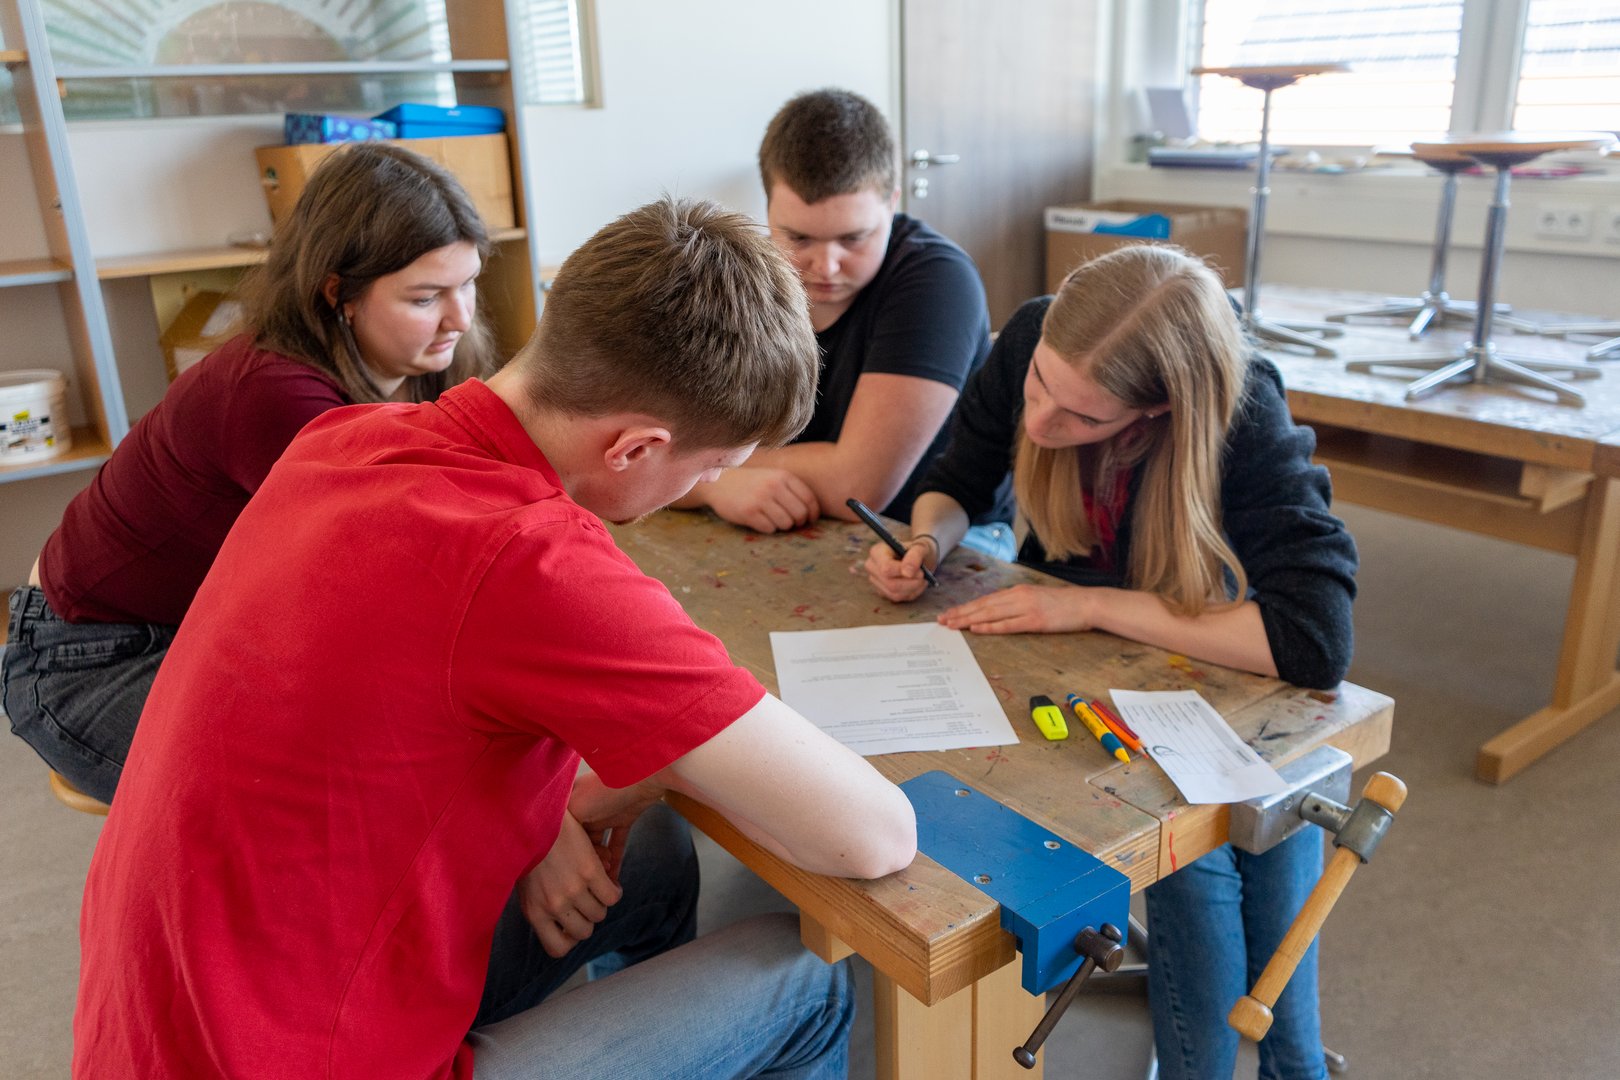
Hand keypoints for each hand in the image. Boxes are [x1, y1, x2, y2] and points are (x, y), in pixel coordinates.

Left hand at [519, 812, 623, 957]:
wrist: (535, 818)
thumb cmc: (530, 853)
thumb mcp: (527, 888)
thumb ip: (541, 909)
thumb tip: (561, 926)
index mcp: (534, 913)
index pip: (557, 949)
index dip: (570, 940)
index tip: (572, 925)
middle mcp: (554, 906)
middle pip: (584, 932)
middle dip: (588, 920)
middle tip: (587, 903)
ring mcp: (573, 890)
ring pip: (600, 914)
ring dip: (601, 904)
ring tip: (598, 890)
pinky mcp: (590, 872)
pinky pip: (612, 896)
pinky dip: (614, 891)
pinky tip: (610, 881)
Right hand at [567, 770, 663, 881]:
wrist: (642, 775)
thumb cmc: (606, 789)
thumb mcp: (575, 808)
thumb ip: (563, 827)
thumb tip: (547, 851)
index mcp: (569, 803)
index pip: (563, 837)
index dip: (569, 856)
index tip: (574, 869)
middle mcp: (585, 807)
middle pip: (581, 843)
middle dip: (587, 862)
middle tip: (595, 874)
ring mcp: (605, 812)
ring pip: (599, 844)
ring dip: (602, 863)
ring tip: (605, 880)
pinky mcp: (623, 817)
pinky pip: (616, 841)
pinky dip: (616, 858)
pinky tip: (615, 877)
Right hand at [702, 468, 819, 532]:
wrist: (720, 482)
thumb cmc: (752, 483)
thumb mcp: (773, 477)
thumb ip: (792, 490)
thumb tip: (812, 515)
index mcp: (783, 476)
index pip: (809, 499)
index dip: (813, 514)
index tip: (809, 520)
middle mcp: (773, 486)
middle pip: (800, 514)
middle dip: (798, 523)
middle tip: (791, 523)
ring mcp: (760, 499)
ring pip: (786, 523)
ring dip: (782, 526)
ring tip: (773, 520)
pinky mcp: (749, 512)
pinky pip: (769, 529)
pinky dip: (768, 528)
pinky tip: (760, 521)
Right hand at [861, 537, 933, 603]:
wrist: (917, 557)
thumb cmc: (917, 550)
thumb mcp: (920, 547)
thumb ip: (914, 556)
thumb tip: (907, 573)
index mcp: (877, 552)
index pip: (886, 567)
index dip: (903, 572)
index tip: (919, 571)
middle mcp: (872, 567)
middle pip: (890, 583)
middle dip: (911, 582)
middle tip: (923, 575)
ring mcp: (876, 581)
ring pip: (894, 593)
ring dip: (913, 588)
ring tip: (922, 579)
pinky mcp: (882, 592)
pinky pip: (897, 598)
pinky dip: (911, 593)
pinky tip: (916, 584)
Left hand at [937, 583, 1098, 634]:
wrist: (1086, 603)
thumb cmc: (1063, 604)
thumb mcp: (1036, 598)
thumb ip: (1017, 603)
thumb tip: (998, 611)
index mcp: (1018, 591)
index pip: (986, 600)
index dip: (966, 607)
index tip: (950, 613)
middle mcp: (1018, 597)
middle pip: (983, 605)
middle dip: (961, 613)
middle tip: (942, 620)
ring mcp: (1026, 608)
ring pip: (990, 613)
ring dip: (969, 619)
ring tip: (952, 624)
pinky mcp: (1035, 620)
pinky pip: (1007, 624)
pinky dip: (990, 626)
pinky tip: (976, 629)